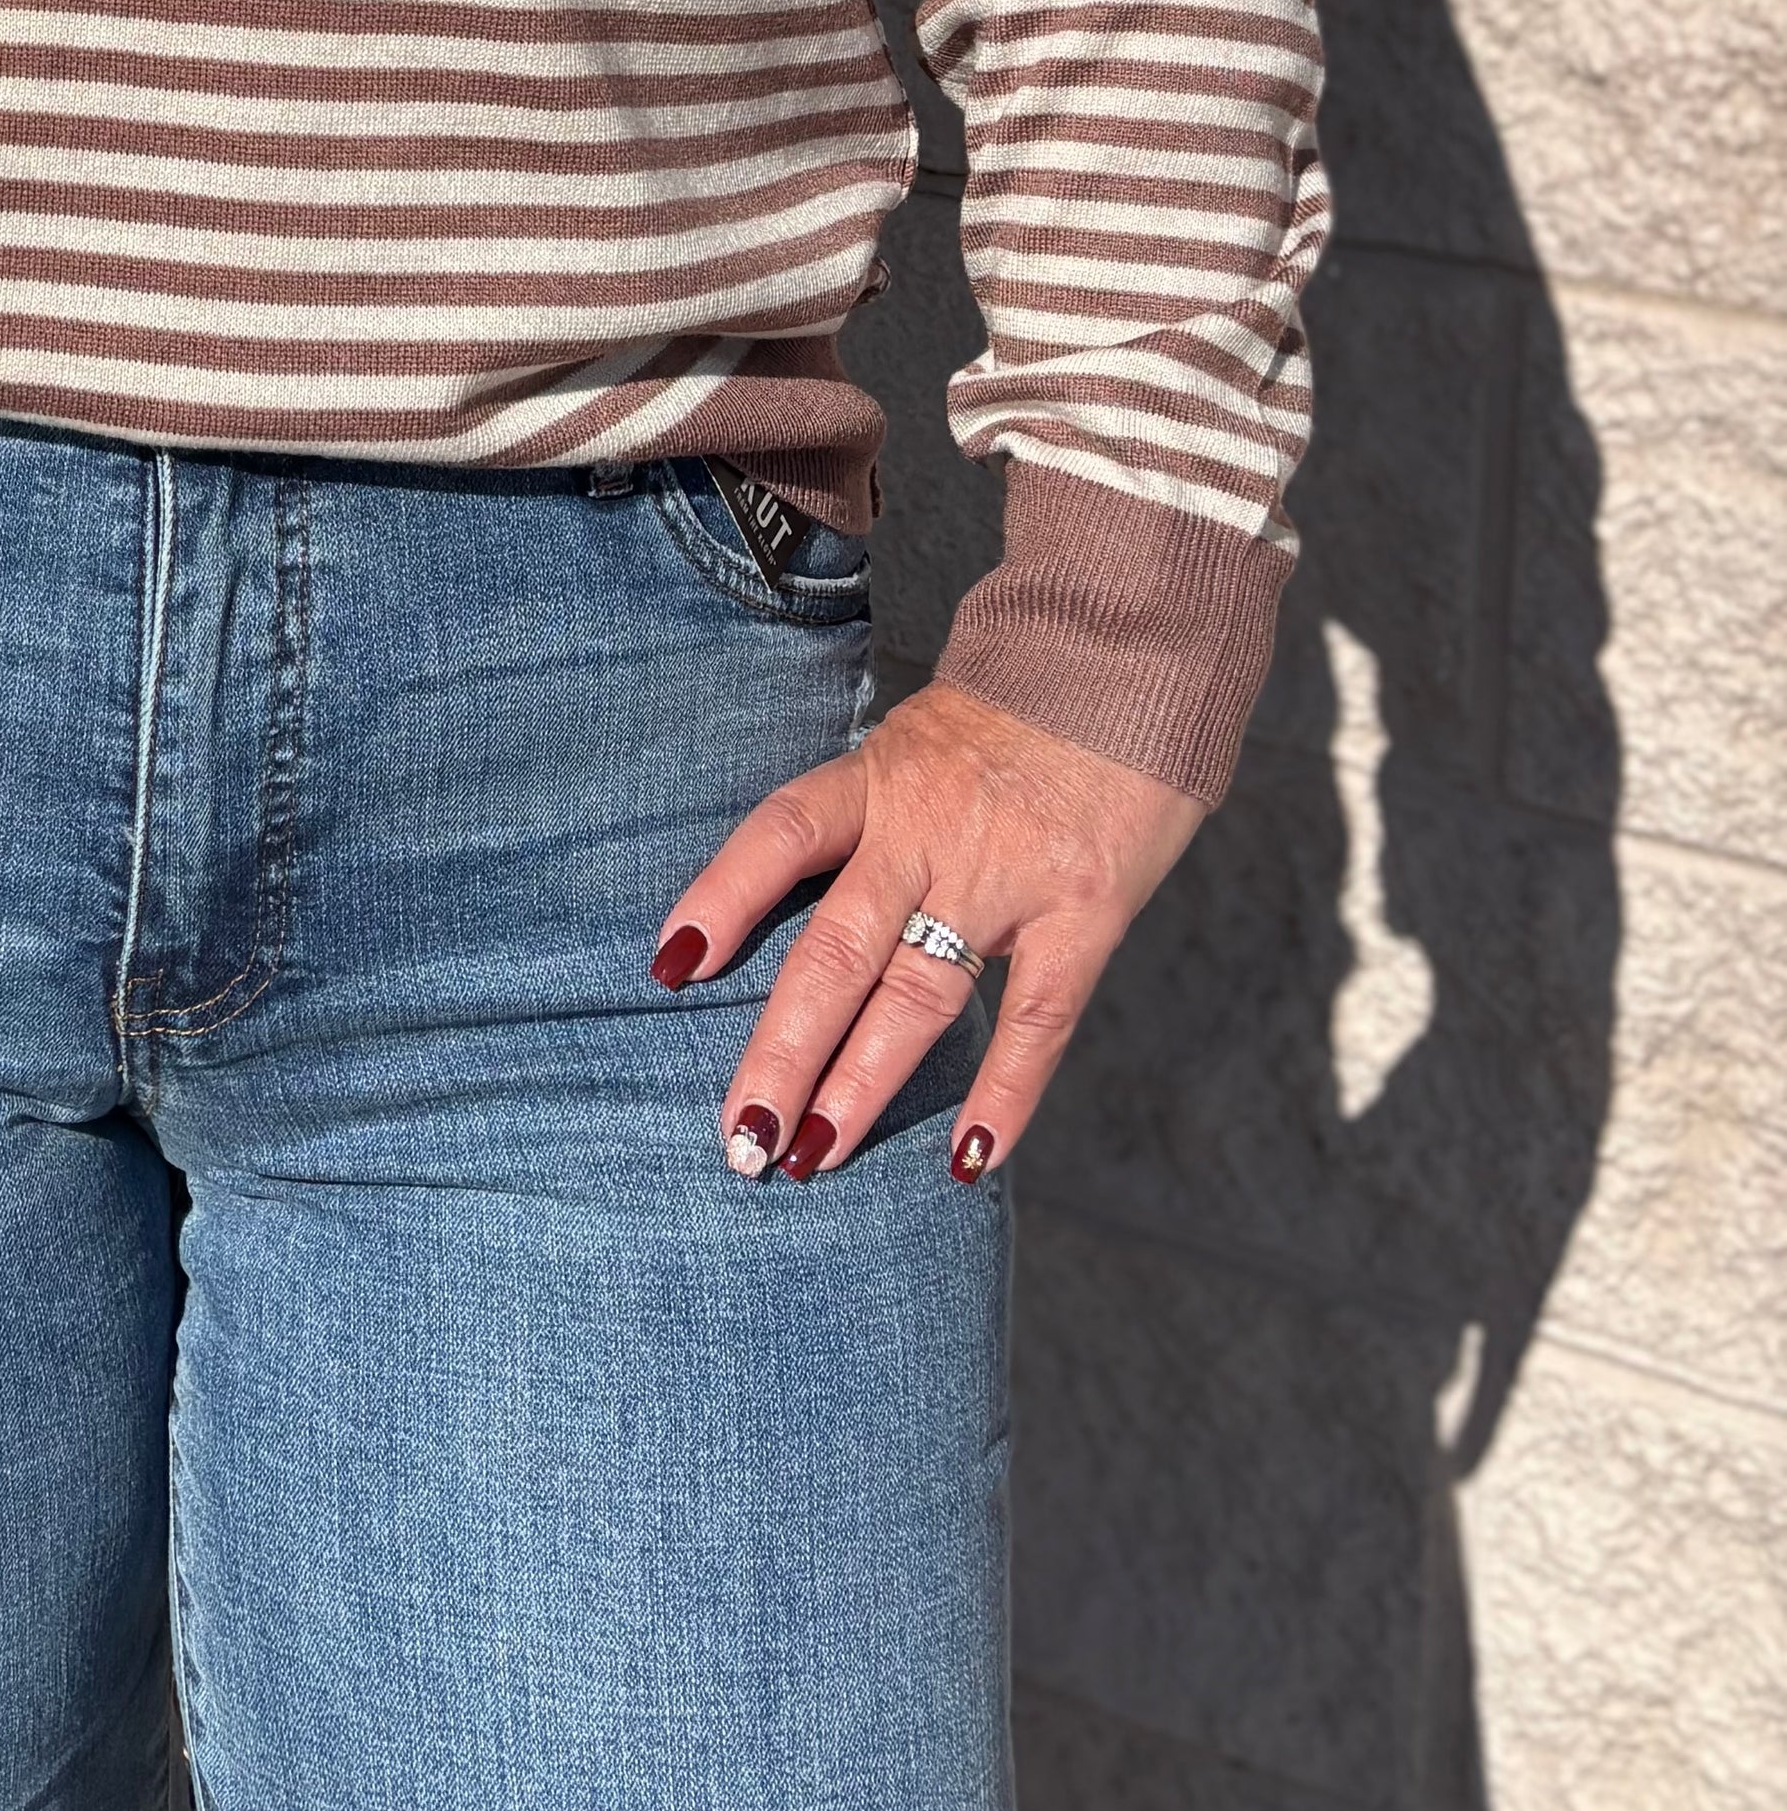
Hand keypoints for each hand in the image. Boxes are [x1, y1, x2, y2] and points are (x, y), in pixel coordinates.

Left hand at [654, 677, 1202, 1186]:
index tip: (669, 970)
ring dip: (861, 1085)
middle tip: (740, 1136)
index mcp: (881, 776)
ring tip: (811, 1157)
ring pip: (918, 997)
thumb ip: (875, 805)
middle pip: (836, 951)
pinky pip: (1038, 1019)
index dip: (723, 898)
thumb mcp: (924, 732)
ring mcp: (1009, 876)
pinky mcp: (1087, 911)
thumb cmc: (1025, 701)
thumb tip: (809, 880)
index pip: (782, 836)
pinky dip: (1006, 1094)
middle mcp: (931, 829)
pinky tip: (971, 1159)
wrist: (1141, 650)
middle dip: (782, 1051)